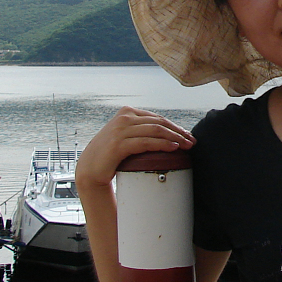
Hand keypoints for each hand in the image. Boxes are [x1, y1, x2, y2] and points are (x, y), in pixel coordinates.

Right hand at [75, 106, 195, 191]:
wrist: (90, 168)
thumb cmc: (110, 154)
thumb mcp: (126, 136)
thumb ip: (140, 130)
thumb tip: (166, 134)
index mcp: (127, 113)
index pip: (157, 118)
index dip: (175, 127)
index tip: (187, 135)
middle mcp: (124, 118)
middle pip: (159, 123)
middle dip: (178, 132)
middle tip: (191, 141)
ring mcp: (121, 130)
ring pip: (155, 131)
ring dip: (174, 138)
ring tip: (186, 146)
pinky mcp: (119, 144)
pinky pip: (146, 142)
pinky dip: (162, 144)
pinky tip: (173, 148)